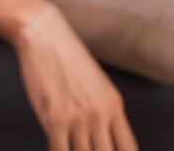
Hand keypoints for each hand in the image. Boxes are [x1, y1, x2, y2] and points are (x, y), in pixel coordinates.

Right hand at [15, 2, 137, 150]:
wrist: (45, 35)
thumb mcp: (96, 84)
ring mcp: (78, 118)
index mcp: (114, 105)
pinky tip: (54, 148)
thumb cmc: (67, 57)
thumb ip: (103, 111)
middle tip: (85, 150)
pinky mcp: (55, 118)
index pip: (128, 149)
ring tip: (70, 148)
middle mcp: (101, 114)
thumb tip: (102, 137)